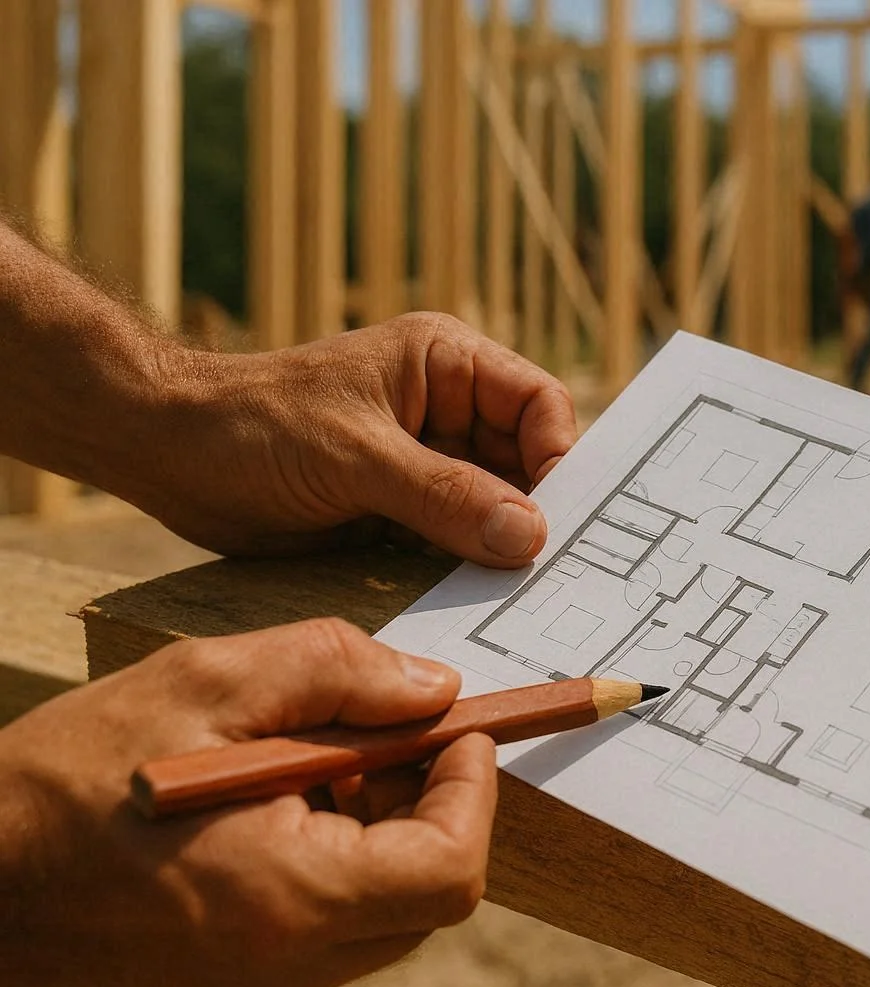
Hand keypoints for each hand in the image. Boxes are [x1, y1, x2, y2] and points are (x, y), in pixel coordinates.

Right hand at [0, 619, 496, 986]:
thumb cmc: (66, 779)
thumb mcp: (205, 683)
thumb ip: (337, 672)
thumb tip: (435, 690)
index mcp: (286, 902)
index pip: (451, 872)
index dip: (472, 792)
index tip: (456, 730)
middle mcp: (281, 976)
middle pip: (425, 897)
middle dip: (427, 807)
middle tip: (382, 738)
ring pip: (376, 919)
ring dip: (373, 838)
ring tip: (302, 771)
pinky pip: (319, 941)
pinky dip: (324, 874)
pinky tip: (264, 818)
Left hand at [127, 313, 576, 567]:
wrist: (169, 455)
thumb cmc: (254, 427)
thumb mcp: (356, 458)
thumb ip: (446, 495)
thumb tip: (530, 535)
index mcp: (447, 363)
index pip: (540, 405)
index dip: (558, 458)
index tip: (554, 519)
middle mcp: (448, 409)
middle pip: (528, 463)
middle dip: (536, 513)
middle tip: (550, 570)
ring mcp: (427, 462)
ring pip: (496, 508)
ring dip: (501, 548)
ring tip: (517, 591)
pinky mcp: (402, 508)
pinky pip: (456, 540)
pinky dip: (466, 568)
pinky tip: (475, 597)